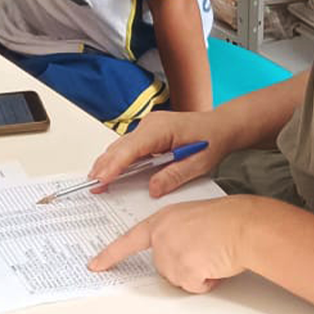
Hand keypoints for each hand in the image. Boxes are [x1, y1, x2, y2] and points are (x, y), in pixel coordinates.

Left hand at [88, 196, 254, 292]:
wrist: (243, 225)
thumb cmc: (227, 218)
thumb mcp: (192, 216)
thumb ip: (176, 231)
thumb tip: (178, 249)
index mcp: (162, 219)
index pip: (129, 240)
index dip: (111, 255)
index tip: (95, 265)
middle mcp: (161, 236)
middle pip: (163, 266)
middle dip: (184, 264)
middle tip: (204, 248)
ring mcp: (169, 253)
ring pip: (179, 278)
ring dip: (197, 272)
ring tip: (213, 252)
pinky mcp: (182, 270)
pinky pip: (193, 286)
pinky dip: (206, 280)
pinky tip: (215, 262)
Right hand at [89, 110, 238, 197]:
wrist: (221, 126)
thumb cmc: (212, 140)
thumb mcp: (198, 164)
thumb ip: (174, 176)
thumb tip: (152, 190)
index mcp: (162, 129)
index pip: (131, 148)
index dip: (114, 165)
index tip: (102, 179)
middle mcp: (151, 124)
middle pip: (121, 146)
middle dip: (105, 165)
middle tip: (92, 185)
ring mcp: (149, 126)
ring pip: (122, 145)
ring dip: (109, 162)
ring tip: (97, 181)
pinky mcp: (149, 132)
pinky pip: (129, 145)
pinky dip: (119, 158)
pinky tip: (112, 170)